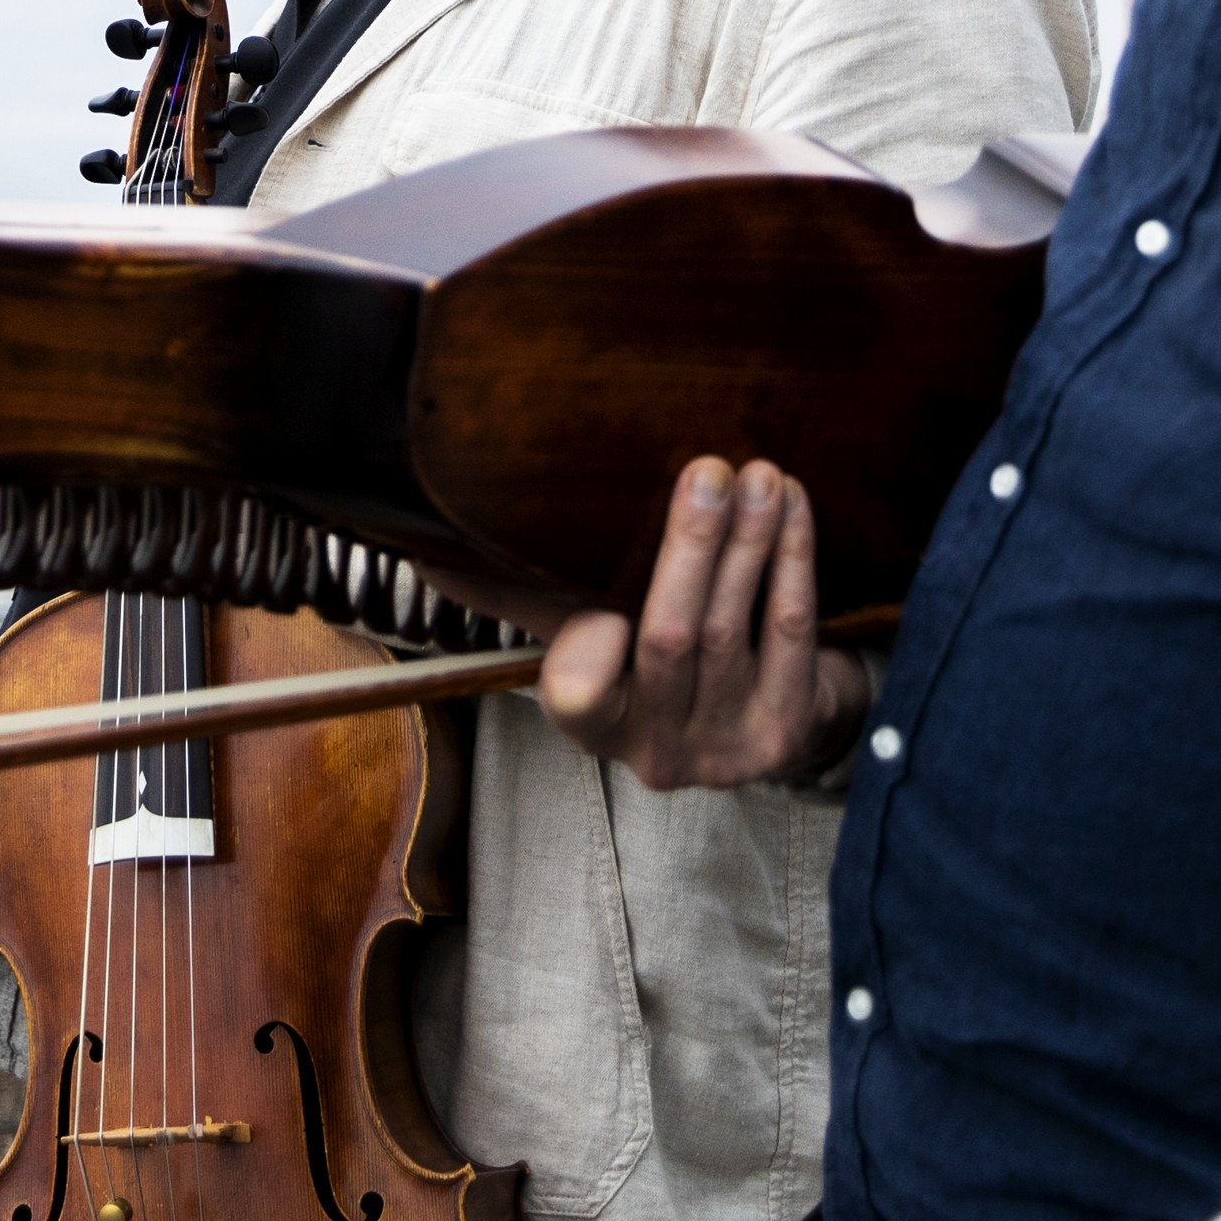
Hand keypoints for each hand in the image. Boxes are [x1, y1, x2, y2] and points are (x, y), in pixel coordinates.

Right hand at [529, 457, 871, 790]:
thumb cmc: (657, 658)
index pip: (573, 698)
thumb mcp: (585, 630)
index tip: (601, 607)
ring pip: (734, 631)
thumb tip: (425, 551)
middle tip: (708, 471)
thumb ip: (516, 592)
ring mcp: (726, 747)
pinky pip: (792, 636)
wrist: (769, 716)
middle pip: (668, 640)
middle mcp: (656, 749)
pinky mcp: (787, 730)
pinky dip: (794, 564)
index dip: (586, 655)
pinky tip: (794, 508)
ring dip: (750, 544)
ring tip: (760, 475)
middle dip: (691, 549)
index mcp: (595, 724)